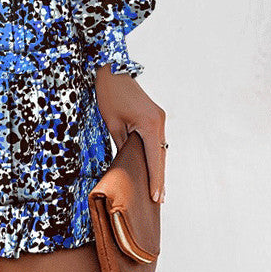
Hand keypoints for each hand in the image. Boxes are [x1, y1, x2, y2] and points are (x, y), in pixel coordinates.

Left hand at [94, 66, 166, 203]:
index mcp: (150, 124)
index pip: (154, 158)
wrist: (113, 71)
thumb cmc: (110, 95)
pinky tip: (152, 167)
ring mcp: (159, 118)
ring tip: (156, 189)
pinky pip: (156, 139)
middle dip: (158, 177)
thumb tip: (127, 163)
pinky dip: (154, 154)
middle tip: (159, 200)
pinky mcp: (155, 115)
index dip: (155, 179)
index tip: (156, 197)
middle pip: (160, 155)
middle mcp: (159, 121)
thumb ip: (123, 145)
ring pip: (160, 148)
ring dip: (157, 166)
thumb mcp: (113, 123)